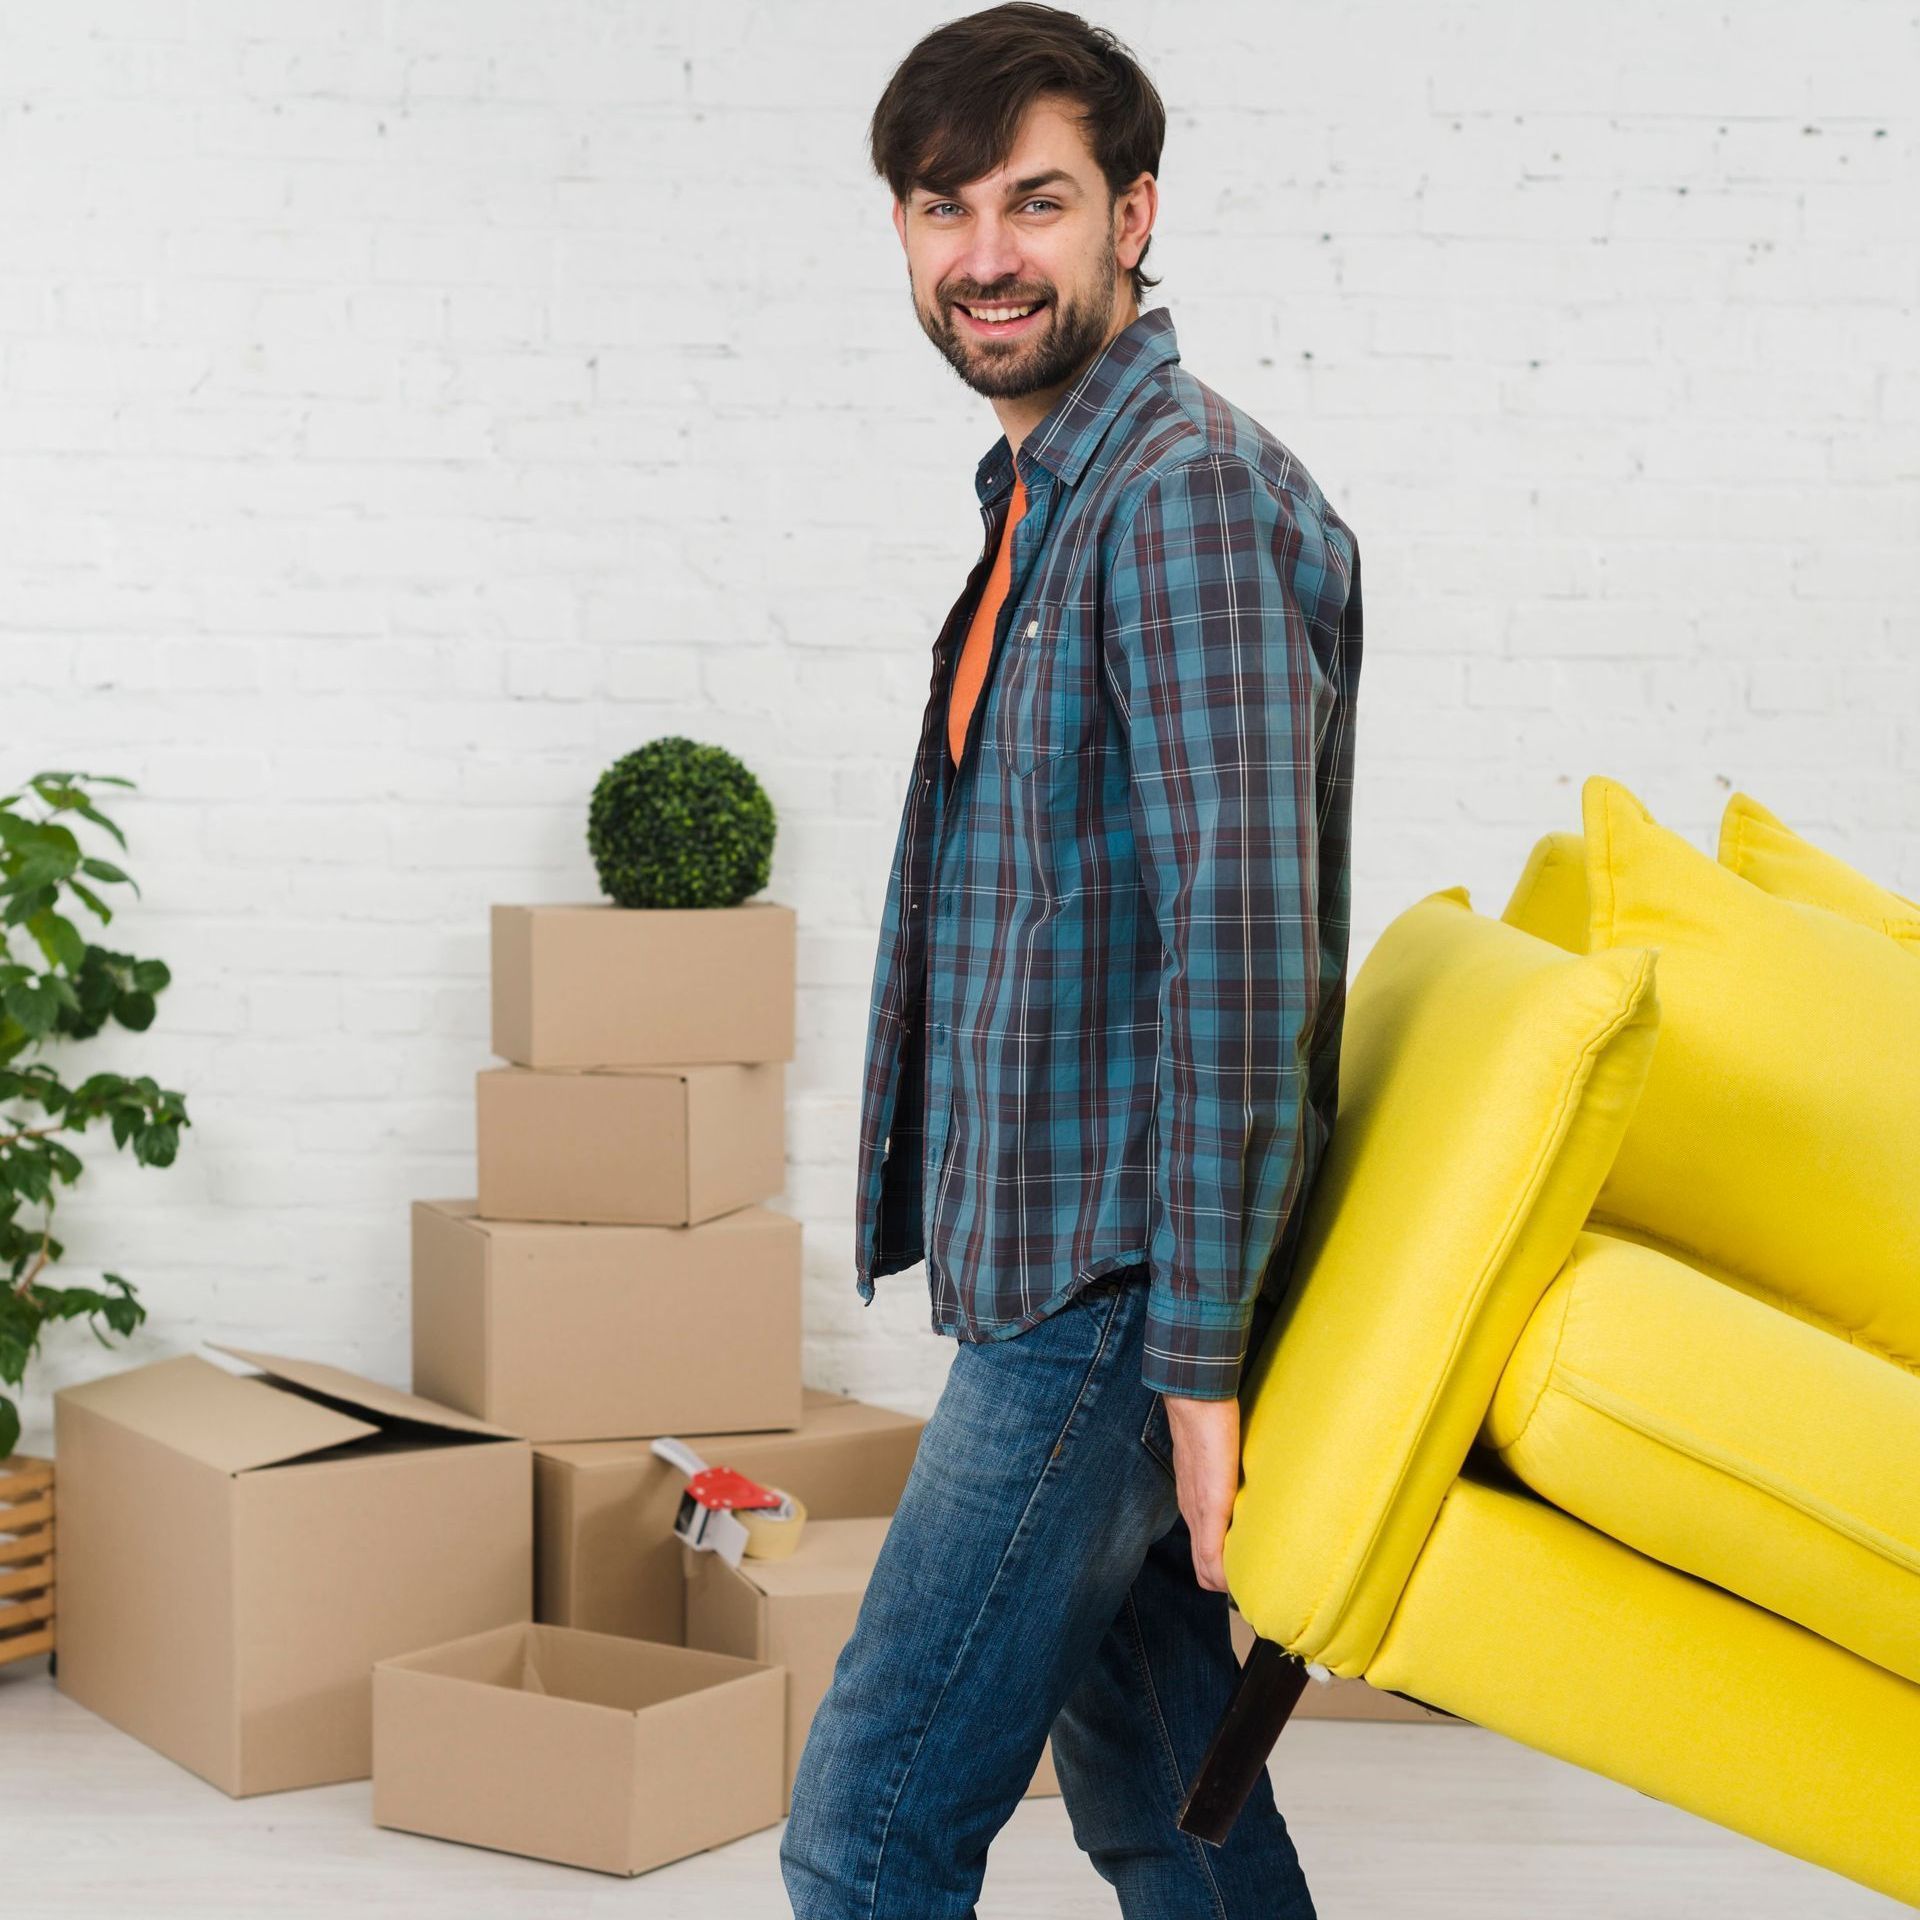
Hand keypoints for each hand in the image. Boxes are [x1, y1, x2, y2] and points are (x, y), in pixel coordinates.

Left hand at [1161, 1391, 1240, 1590]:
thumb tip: (1250, 1489)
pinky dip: (1227, 1573)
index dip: (1225, 1574)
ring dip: (1229, 1581)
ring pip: (1207, 1571)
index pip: (1203, 1559)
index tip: (1251, 1574)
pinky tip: (1246, 1574)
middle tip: (1256, 1583)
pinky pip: (1213, 1557)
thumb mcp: (1220, 1460)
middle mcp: (1192, 1515)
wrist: (1195, 1402)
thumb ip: (1229, 1478)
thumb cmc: (1211, 1425)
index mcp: (1195, 1506)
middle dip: (1228, 1585)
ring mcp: (1198, 1514)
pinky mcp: (1210, 1508)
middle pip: (1204, 1573)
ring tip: (1255, 1579)